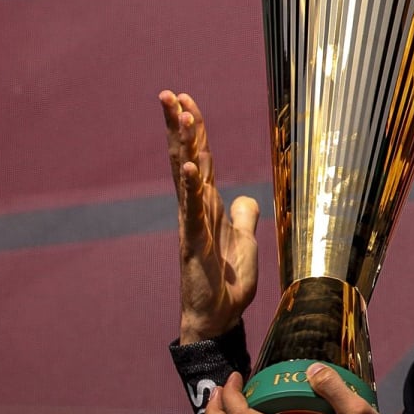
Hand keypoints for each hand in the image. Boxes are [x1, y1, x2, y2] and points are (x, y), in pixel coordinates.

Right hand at [160, 90, 258, 344]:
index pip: (200, 160)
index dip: (194, 131)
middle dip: (179, 127)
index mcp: (207, 207)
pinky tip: (191, 168)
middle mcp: (195, 210)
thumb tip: (244, 199)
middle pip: (186, 159)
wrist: (216, 318)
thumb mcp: (243, 242)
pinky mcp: (196, 244)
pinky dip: (193, 189)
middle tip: (169, 95)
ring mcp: (193, 225)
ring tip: (179, 115)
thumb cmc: (225, 283)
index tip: (185, 101)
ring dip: (183, 145)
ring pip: (187, 177)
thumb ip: (242, 218)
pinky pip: (195, 211)